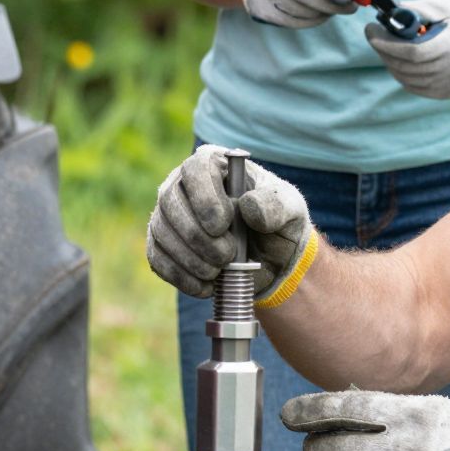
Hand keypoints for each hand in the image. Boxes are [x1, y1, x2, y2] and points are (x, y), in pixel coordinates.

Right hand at [147, 146, 317, 303]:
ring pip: (161, 231)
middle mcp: (185, 184)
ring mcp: (170, 214)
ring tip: (219, 272)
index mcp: (217, 164)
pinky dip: (180, 276)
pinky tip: (205, 286)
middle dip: (197, 235)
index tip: (222, 225)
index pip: (196, 168)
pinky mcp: (163, 243)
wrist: (270, 258)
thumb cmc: (279, 223)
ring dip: (189, 258)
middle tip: (226, 257)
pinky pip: (157, 258)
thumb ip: (276, 205)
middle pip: (170, 200)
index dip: (204, 198)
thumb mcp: (291, 210)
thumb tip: (247, 206)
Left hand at [280, 388, 449, 450]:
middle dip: (315, 448)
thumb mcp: (436, 410)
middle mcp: (404, 450)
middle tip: (314, 448)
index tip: (289, 415)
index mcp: (411, 415)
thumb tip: (338, 412)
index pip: (344, 409)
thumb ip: (391, 411)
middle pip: (333, 448)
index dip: (309, 411)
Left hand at [366, 0, 449, 99]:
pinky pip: (415, 87)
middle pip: (407, 66)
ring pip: (407, 78)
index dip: (388, 44)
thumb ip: (419, 9)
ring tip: (388, 46)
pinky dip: (402, 73)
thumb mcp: (446, 4)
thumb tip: (391, 13)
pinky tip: (403, 60)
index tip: (371, 32)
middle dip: (384, 50)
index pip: (415, 52)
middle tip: (374, 36)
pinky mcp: (449, 92)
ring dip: (391, 62)